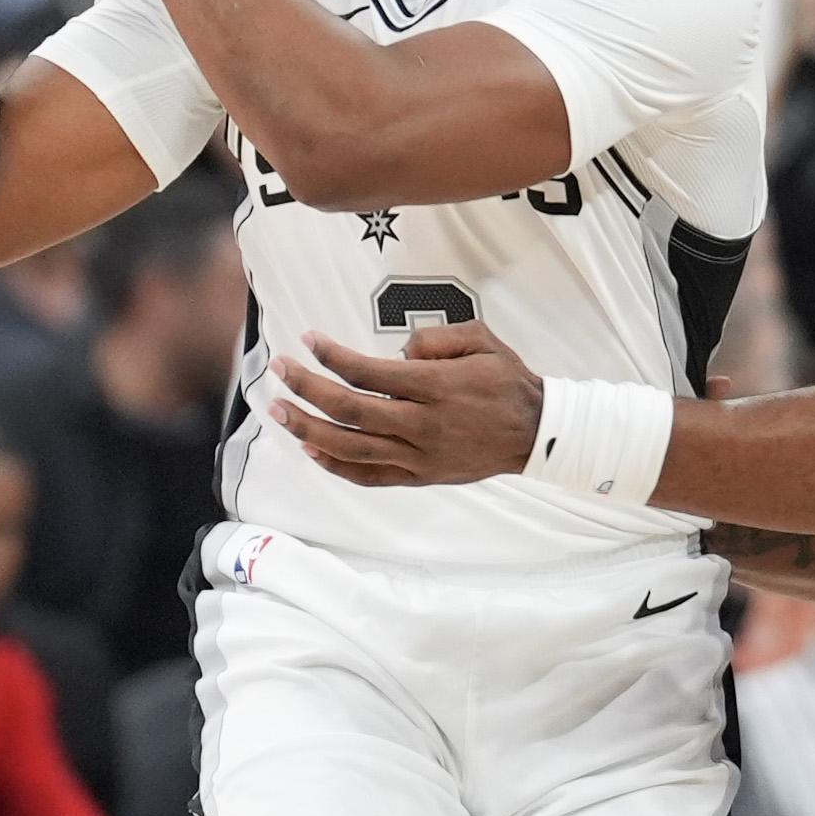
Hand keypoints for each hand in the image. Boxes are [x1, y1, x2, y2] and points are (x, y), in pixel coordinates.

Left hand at [270, 321, 543, 485]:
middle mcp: (422, 424)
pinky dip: (335, 465)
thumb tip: (396, 352)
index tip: (309, 340)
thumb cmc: (508, 381)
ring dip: (308, 428)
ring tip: (278, 411)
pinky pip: (369, 476)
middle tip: (278, 368)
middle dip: (306, 388)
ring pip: (350, 447)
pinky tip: (311, 448)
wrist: (536, 433)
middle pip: (348, 410)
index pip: (367, 372)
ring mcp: (419, 456)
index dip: (331, 356)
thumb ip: (435, 338)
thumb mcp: (481, 339)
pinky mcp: (420, 477)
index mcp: (435, 387)